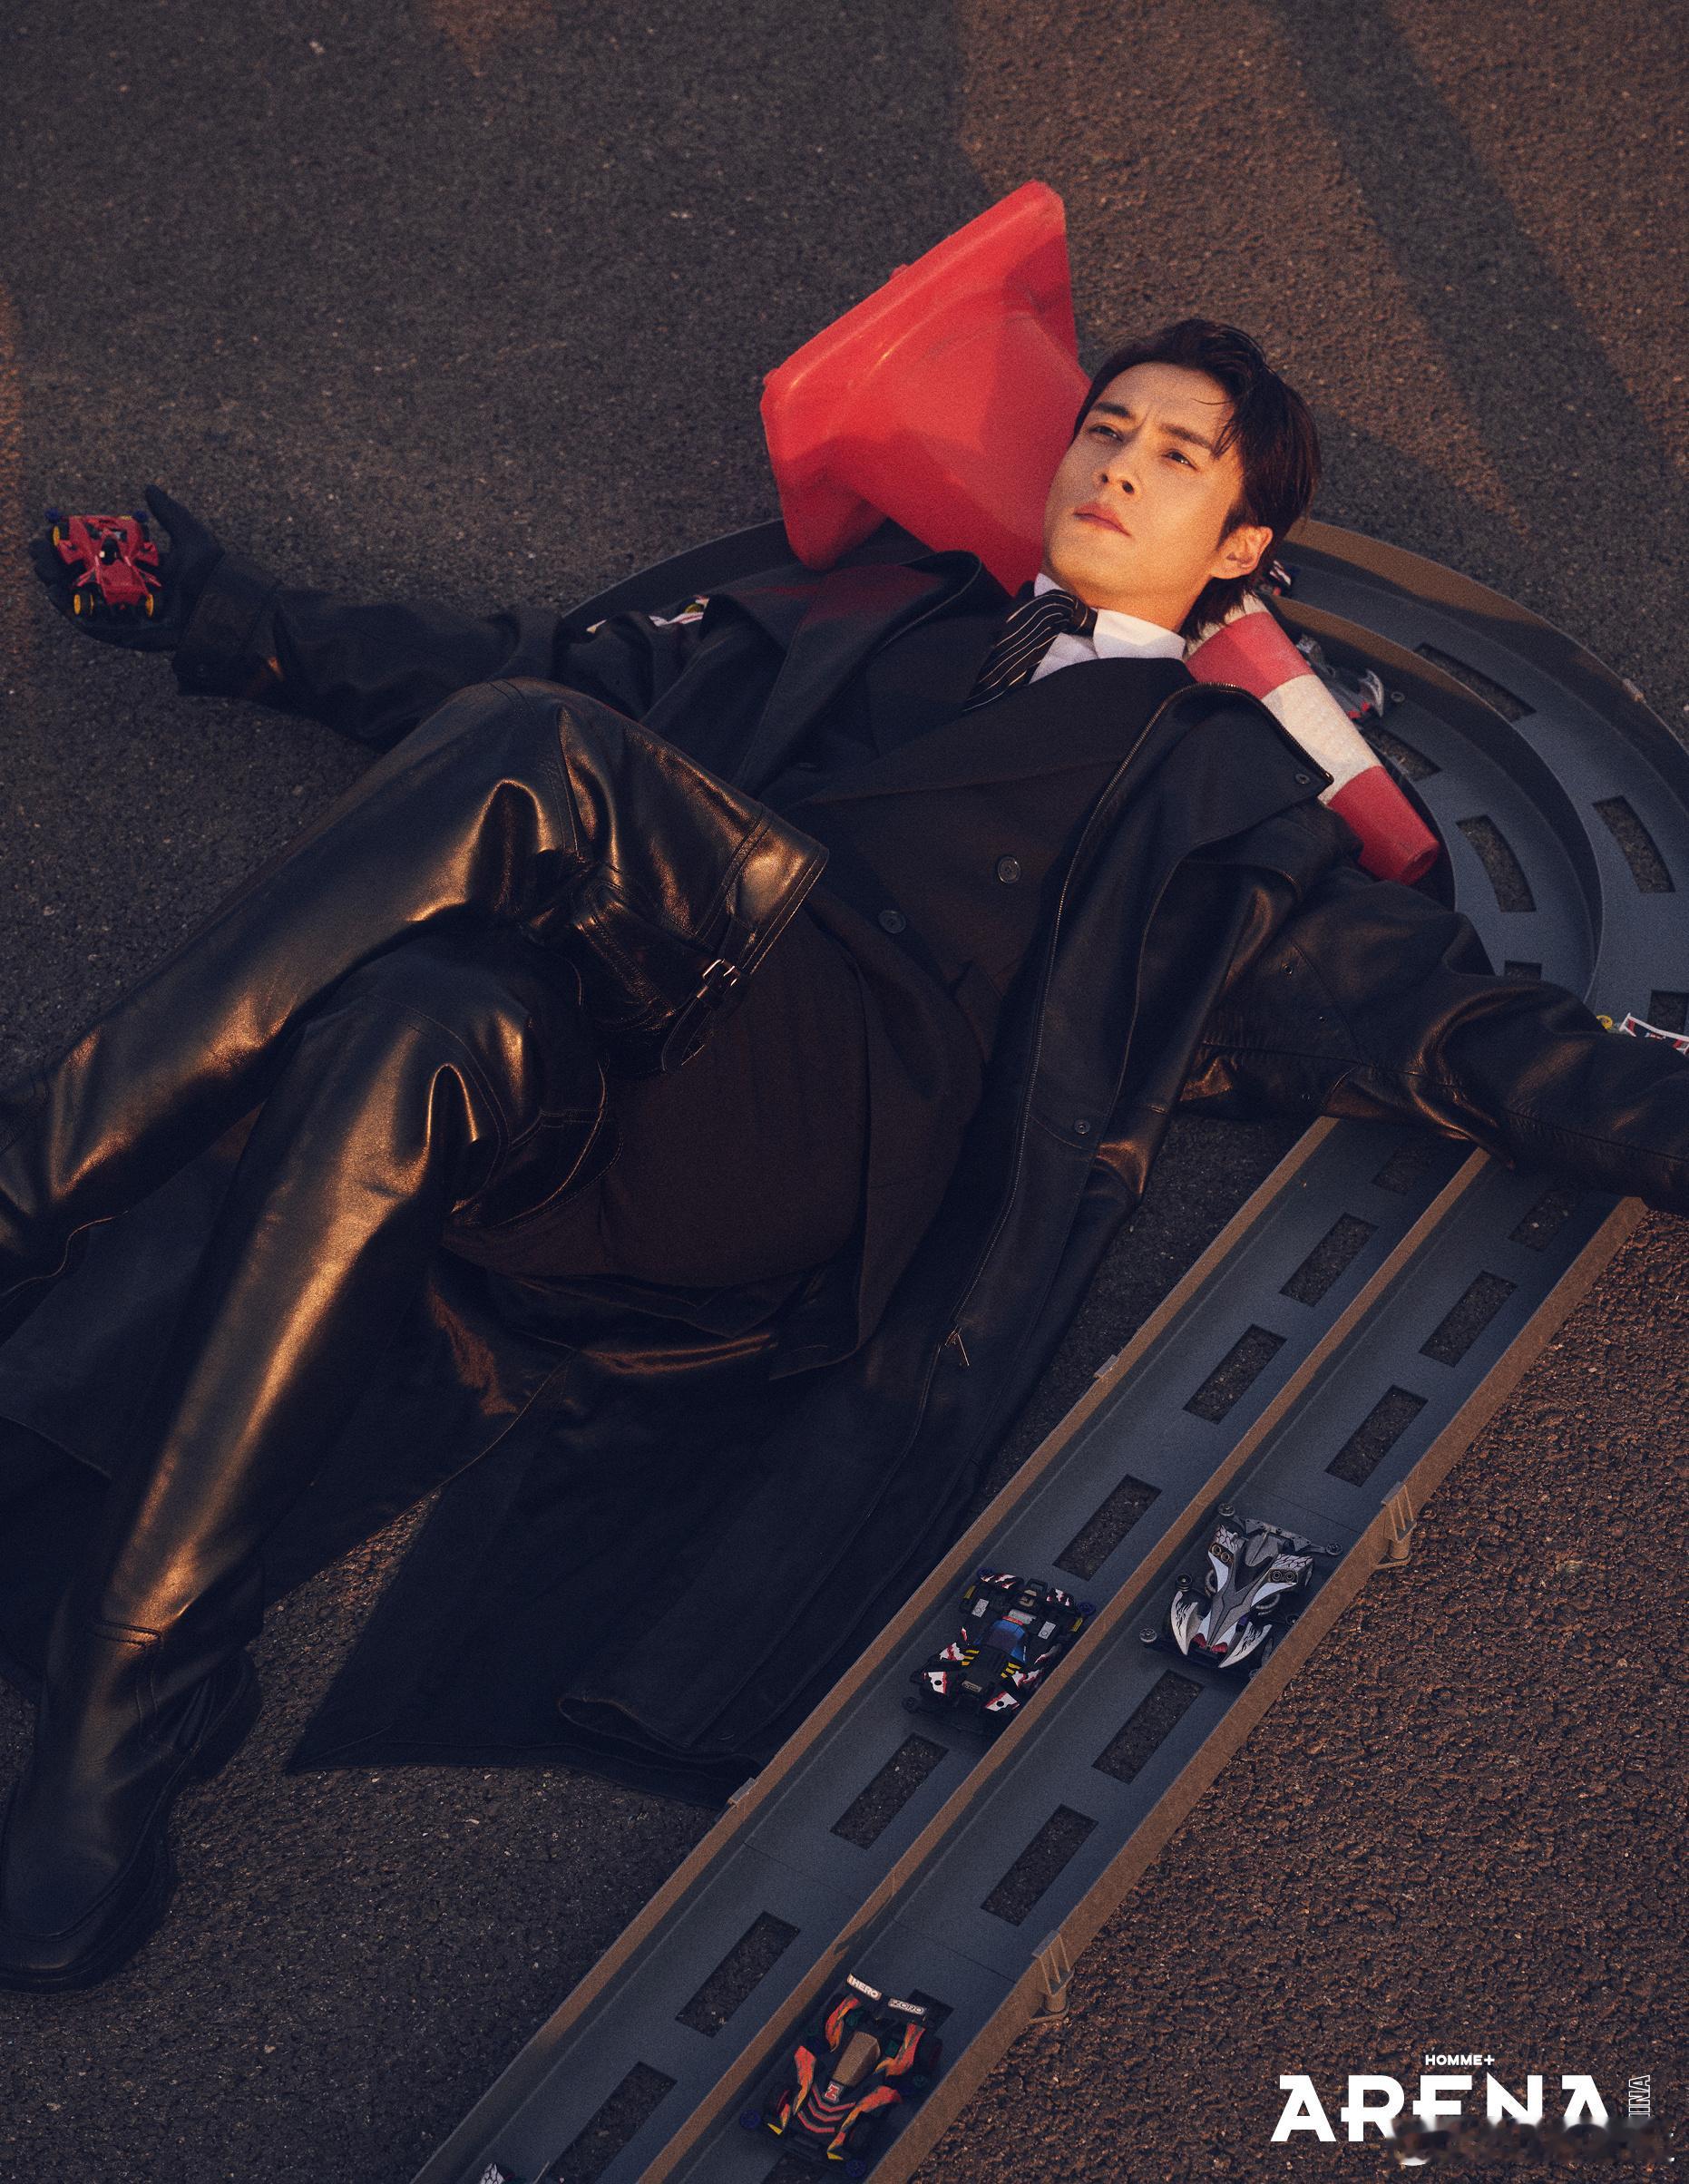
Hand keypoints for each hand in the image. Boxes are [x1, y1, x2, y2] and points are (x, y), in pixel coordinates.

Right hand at [27, 485, 226, 652]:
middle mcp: (130, 590)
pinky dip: (76, 616)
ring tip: (41, 572)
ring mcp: (130, 614)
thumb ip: (169, 512)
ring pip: (85, 602)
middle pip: (84, 577)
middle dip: (56, 565)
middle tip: (37, 551)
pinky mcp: (134, 636)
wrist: (228, 603)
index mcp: (138, 567)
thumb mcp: (190, 535)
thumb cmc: (213, 570)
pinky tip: (58, 600)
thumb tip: (148, 488)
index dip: (71, 542)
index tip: (50, 528)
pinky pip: (99, 628)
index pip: (96, 553)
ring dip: (58, 588)